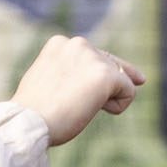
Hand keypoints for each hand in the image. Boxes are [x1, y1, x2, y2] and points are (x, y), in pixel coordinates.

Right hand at [11, 36, 144, 145]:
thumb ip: (67, 72)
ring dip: (107, 98)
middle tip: (80, 103)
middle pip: (111, 65)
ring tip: (79, 108)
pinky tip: (97, 111)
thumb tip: (90, 80)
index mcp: (60, 43)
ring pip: (121, 78)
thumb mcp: (48, 81)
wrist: (29, 123)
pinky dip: (118, 106)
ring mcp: (92, 58)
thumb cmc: (34, 111)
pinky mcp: (106, 75)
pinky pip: (129, 91)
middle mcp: (78, 44)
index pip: (94, 55)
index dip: (102, 72)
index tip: (137, 78)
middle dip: (105, 87)